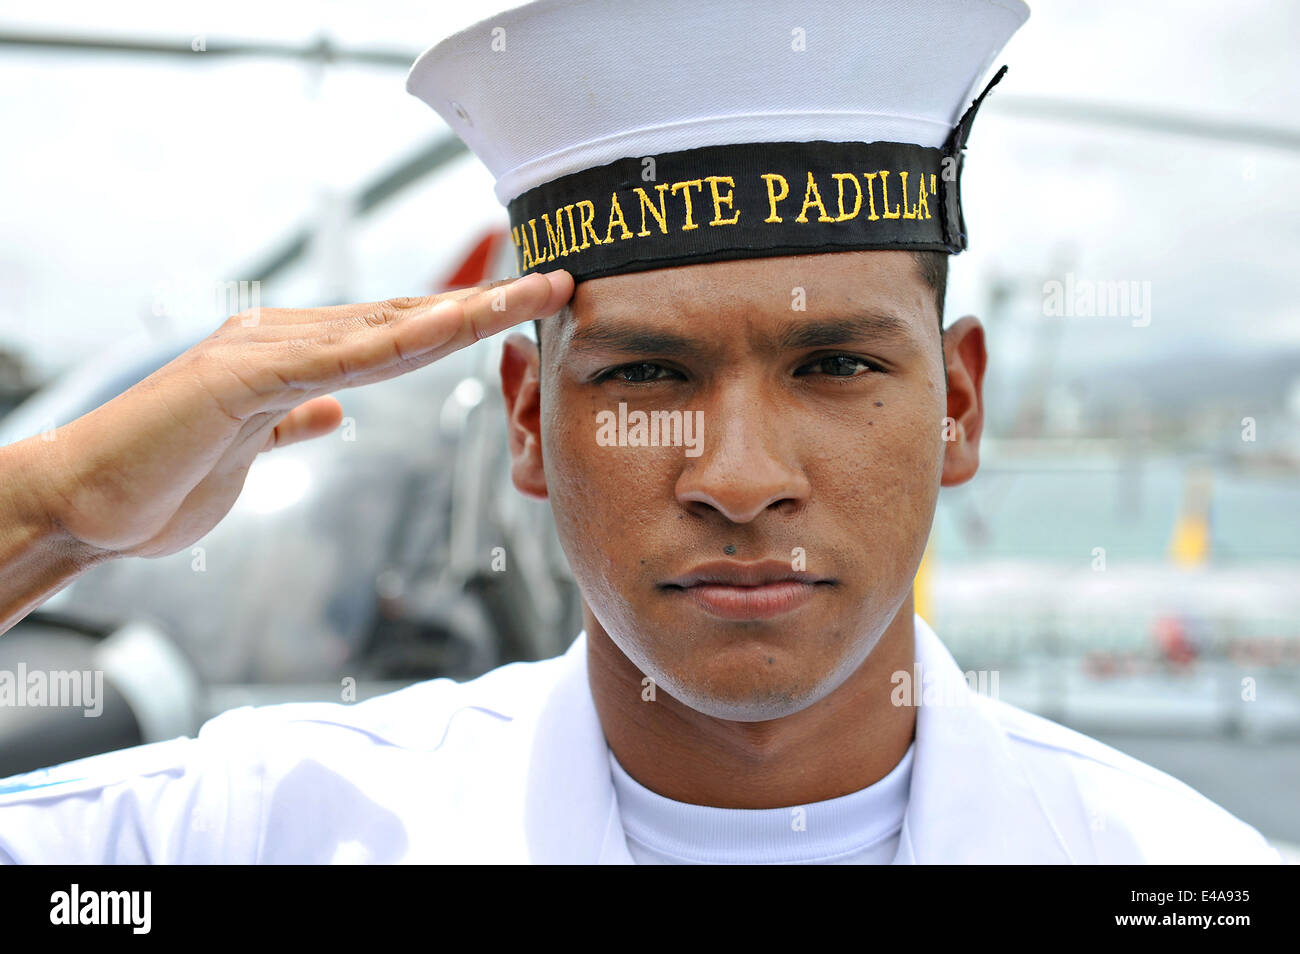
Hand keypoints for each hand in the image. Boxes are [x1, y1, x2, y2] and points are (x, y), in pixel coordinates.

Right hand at [21, 269, 572, 559]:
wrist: (81, 501)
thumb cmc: (160, 477)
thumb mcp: (248, 450)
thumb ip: (291, 420)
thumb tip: (332, 412)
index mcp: (290, 356)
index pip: (396, 334)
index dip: (464, 322)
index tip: (524, 311)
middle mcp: (283, 339)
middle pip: (406, 317)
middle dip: (486, 304)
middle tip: (557, 283)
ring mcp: (261, 351)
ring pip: (384, 327)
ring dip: (463, 311)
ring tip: (528, 294)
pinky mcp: (239, 378)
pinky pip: (335, 359)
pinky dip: (396, 343)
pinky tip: (448, 329)